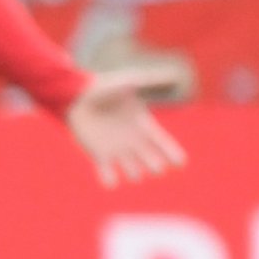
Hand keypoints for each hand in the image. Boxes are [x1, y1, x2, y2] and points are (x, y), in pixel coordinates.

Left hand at [66, 68, 187, 186]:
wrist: (79, 96)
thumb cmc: (106, 87)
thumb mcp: (131, 82)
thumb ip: (152, 82)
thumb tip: (175, 76)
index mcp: (145, 126)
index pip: (164, 144)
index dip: (173, 154)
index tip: (180, 164)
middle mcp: (134, 142)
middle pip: (151, 162)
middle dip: (154, 166)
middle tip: (154, 166)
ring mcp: (117, 150)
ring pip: (133, 172)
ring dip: (134, 173)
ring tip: (134, 172)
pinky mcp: (99, 154)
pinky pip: (107, 174)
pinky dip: (109, 180)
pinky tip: (111, 181)